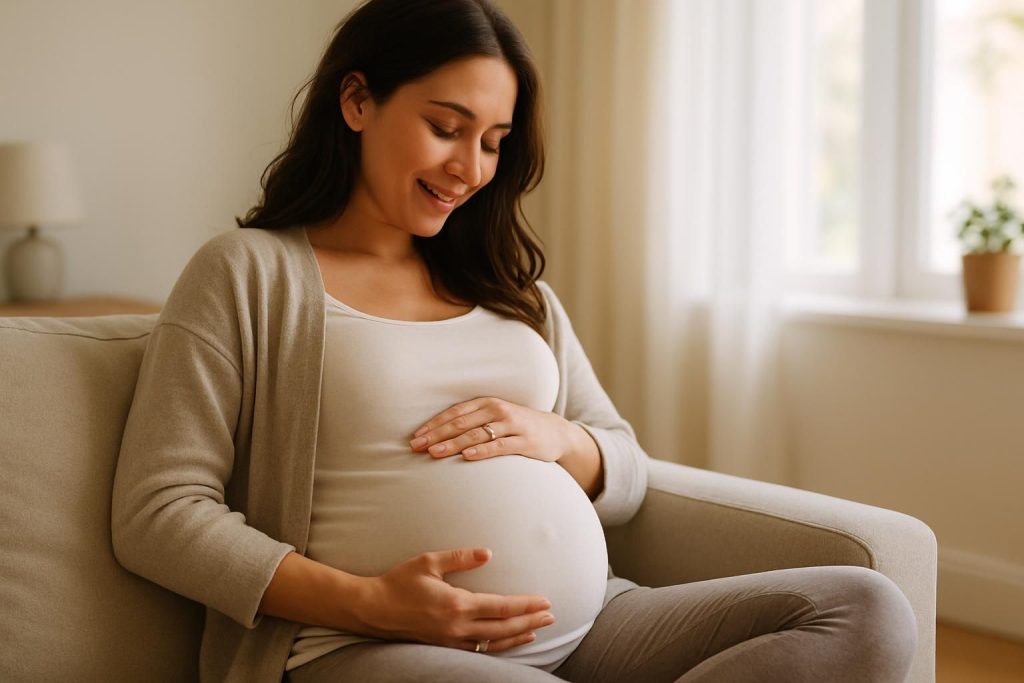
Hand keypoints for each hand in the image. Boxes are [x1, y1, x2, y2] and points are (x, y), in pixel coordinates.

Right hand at [353, 547, 555, 651]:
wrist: (373, 610)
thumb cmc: (399, 582)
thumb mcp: (428, 562)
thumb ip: (460, 557)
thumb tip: (488, 553)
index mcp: (457, 604)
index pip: (501, 607)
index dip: (526, 605)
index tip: (545, 602)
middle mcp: (458, 627)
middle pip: (504, 628)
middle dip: (530, 622)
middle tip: (551, 616)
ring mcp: (452, 640)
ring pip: (494, 643)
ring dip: (518, 636)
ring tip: (537, 630)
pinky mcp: (445, 646)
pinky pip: (479, 650)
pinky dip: (499, 646)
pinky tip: (509, 641)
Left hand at [408, 397, 572, 462]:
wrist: (556, 432)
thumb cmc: (517, 426)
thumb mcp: (496, 417)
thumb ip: (473, 422)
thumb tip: (438, 435)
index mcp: (488, 403)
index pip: (455, 413)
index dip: (434, 424)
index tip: (416, 437)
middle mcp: (498, 410)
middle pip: (461, 423)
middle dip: (436, 435)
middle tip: (417, 446)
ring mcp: (512, 425)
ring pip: (476, 434)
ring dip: (453, 444)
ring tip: (434, 453)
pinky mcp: (524, 441)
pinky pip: (499, 446)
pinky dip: (482, 451)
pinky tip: (467, 456)